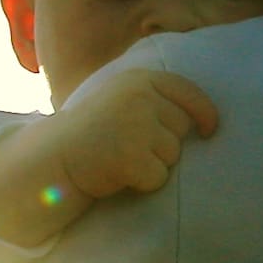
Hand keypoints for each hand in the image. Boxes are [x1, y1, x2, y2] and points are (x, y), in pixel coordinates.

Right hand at [53, 69, 218, 197]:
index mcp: (139, 79)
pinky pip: (159, 177)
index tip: (210, 129)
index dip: (205, 112)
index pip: (187, 91)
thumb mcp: (120, 98)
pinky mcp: (131, 156)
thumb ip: (154, 97)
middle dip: (167, 142)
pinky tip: (119, 174)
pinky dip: (144, 183)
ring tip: (122, 158)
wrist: (52, 157)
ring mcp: (136, 125)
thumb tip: (204, 116)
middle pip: (182, 127)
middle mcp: (140, 97)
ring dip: (154, 164)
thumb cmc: (91, 132)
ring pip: (173, 155)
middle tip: (132, 146)